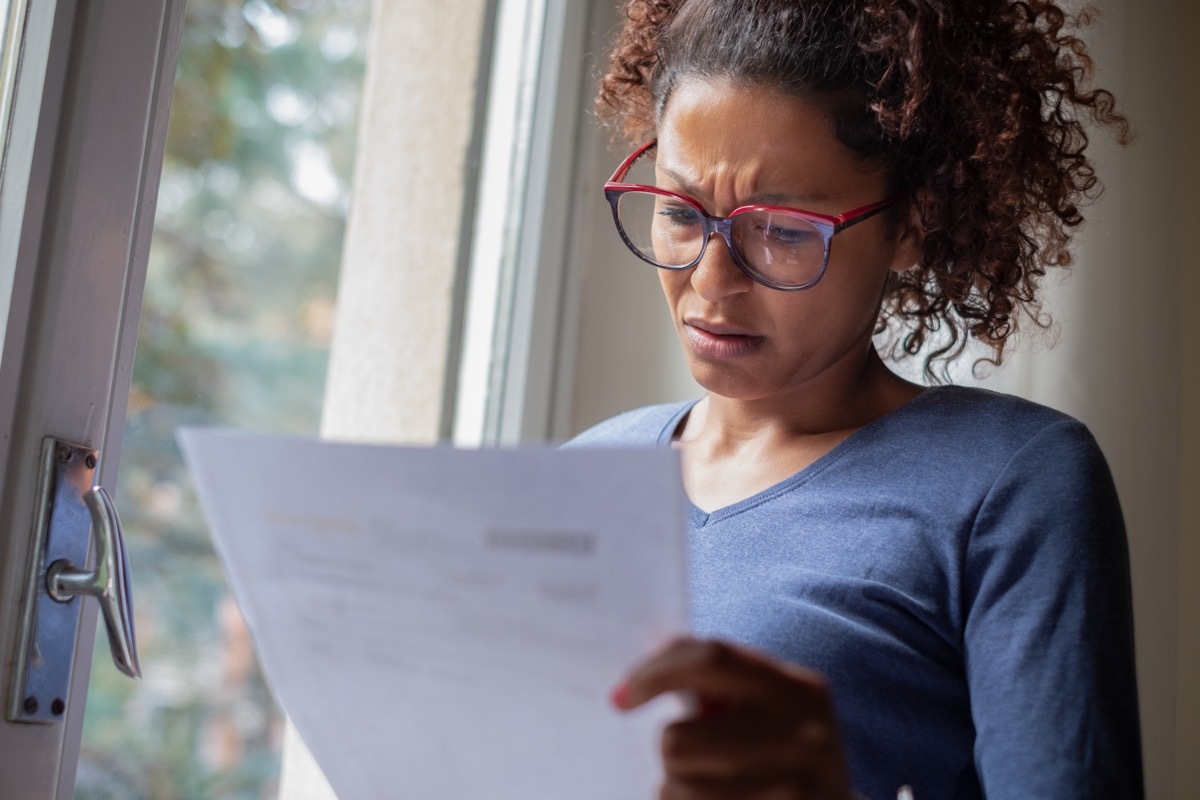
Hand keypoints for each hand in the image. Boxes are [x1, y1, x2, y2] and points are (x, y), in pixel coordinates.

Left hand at [611, 637, 854, 799]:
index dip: (653, 673)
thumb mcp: (765, 707)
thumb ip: (714, 677)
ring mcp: (793, 788)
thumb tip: (644, 656)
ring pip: (677, 786)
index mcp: (798, 689)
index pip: (709, 659)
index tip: (621, 697)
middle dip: (669, 749)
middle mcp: (804, 737)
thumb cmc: (780, 752)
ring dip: (676, 788)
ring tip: (709, 786)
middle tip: (691, 756)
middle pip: (678, 739)